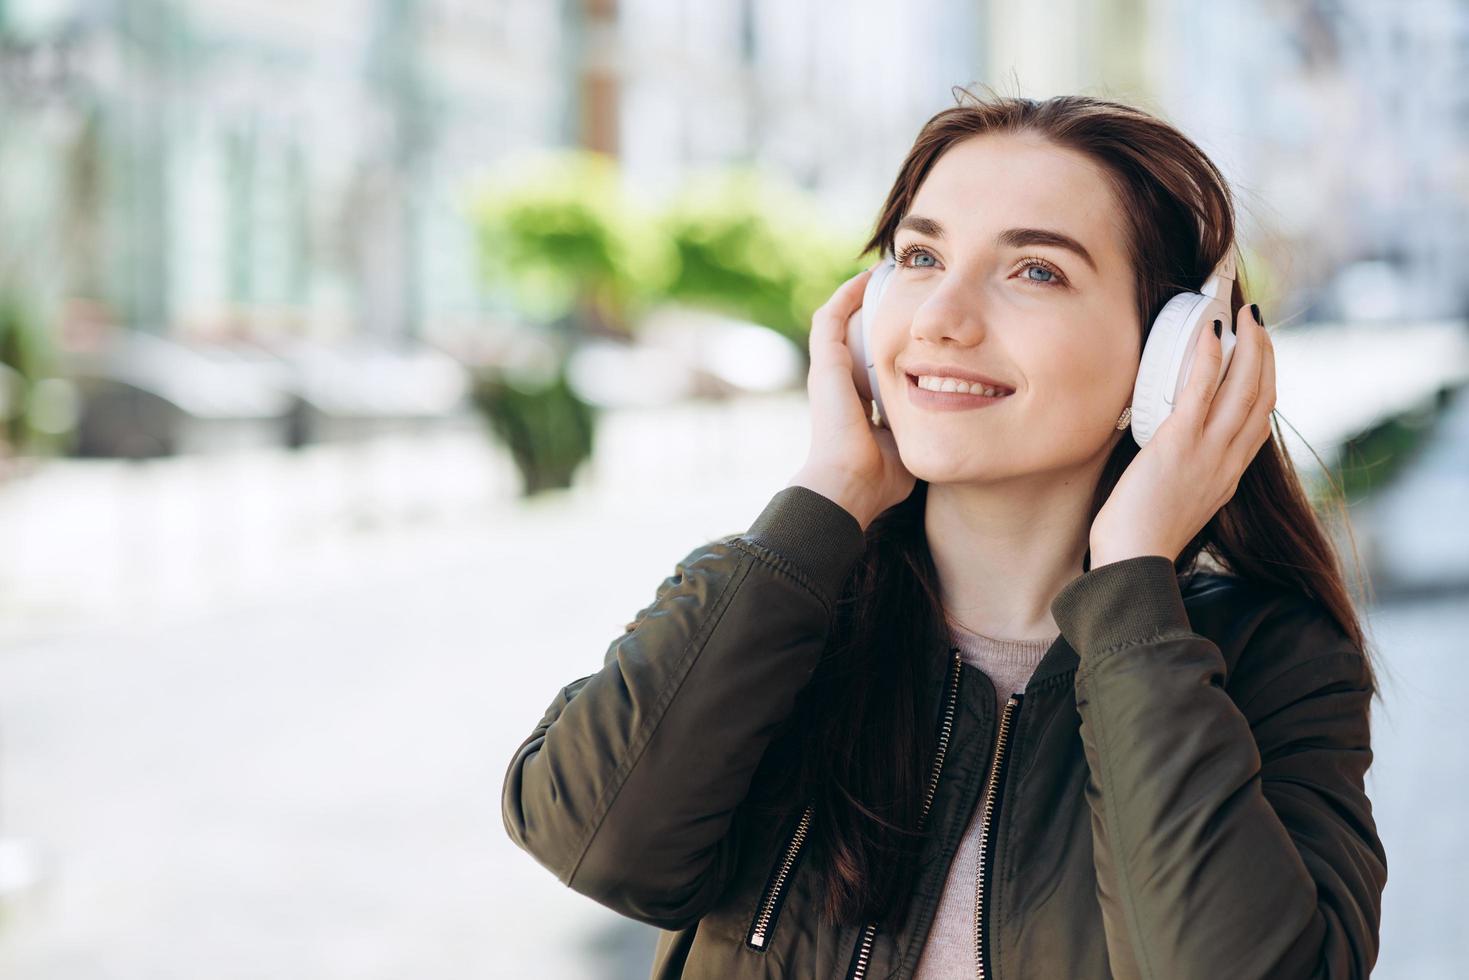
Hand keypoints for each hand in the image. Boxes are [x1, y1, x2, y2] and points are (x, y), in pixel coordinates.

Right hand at [789, 263, 915, 530]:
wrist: (849, 485)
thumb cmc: (879, 478)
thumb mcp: (909, 445)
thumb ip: (923, 430)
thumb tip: (950, 424)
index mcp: (856, 403)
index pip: (873, 362)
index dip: (892, 340)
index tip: (916, 323)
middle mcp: (838, 384)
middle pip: (854, 335)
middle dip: (877, 309)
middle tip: (903, 285)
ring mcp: (828, 373)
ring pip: (838, 320)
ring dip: (857, 295)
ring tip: (884, 271)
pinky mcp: (824, 366)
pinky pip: (830, 318)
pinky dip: (846, 296)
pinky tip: (867, 277)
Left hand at [1089, 303, 1276, 567]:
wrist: (1136, 562)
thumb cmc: (1142, 539)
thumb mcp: (1180, 504)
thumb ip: (1186, 479)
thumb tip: (1172, 458)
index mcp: (1228, 475)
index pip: (1260, 422)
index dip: (1266, 384)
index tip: (1262, 359)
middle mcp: (1228, 460)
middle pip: (1262, 396)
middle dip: (1266, 354)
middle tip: (1257, 322)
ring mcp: (1208, 451)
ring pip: (1245, 388)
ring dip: (1250, 345)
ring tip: (1245, 315)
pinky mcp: (1180, 443)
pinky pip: (1202, 392)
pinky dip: (1210, 358)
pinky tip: (1211, 331)